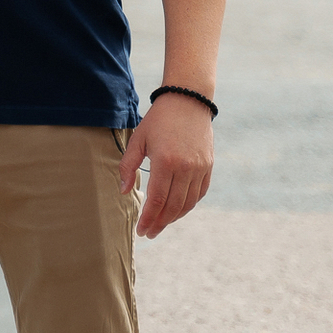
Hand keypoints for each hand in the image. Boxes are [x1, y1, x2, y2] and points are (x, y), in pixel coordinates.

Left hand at [117, 92, 214, 238]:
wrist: (188, 100)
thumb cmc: (158, 119)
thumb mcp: (138, 139)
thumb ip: (128, 166)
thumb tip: (123, 192)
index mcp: (166, 161)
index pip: (157, 200)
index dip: (148, 219)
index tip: (141, 231)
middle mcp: (185, 167)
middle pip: (173, 206)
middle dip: (160, 223)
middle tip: (149, 233)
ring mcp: (199, 167)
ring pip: (188, 203)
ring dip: (174, 217)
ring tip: (161, 223)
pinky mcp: (208, 166)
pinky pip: (199, 193)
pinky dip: (188, 205)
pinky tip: (177, 209)